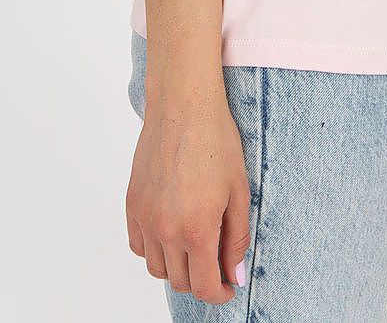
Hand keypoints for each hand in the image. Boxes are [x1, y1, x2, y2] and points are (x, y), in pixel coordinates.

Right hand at [125, 92, 250, 303]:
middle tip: (217, 264)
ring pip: (157, 267)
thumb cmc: (217, 141)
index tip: (228, 288)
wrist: (184, 106)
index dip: (219, 293)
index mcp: (196, 228)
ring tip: (195, 246)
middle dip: (201, 280)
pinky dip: (154, 249)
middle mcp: (165, 229)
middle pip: (180, 280)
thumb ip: (236, 239)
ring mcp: (145, 218)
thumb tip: (234, 275)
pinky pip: (139, 246)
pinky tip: (172, 231)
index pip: (204, 285)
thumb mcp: (239, 191)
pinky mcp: (132, 204)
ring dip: (177, 267)